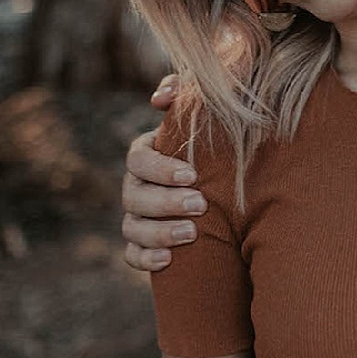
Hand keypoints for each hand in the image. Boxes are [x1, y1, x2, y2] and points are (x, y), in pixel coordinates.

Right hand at [120, 74, 205, 271]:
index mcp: (145, 155)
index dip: (161, 169)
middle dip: (166, 202)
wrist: (224, 187)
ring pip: (132, 227)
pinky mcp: (143, 244)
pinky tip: (169, 260)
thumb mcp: (203, 118)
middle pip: (134, 196)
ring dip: (159, 232)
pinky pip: (133, 255)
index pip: (138, 160)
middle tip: (200, 205)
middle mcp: (135, 186)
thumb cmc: (213, 146)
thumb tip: (161, 98)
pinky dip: (146, 259)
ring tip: (192, 234)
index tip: (193, 175)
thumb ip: (185, 97)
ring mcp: (136, 216)